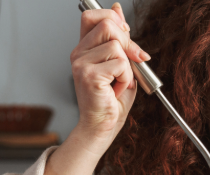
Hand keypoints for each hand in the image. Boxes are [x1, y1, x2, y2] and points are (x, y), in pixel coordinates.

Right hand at [70, 2, 149, 152]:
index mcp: (83, 48)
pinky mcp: (89, 76)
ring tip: (118, 82)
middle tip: (131, 63)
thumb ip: (119, 37)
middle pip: (107, 25)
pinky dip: (126, 78)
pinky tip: (116, 89)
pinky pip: (120, 64)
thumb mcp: (120, 63)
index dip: (113, 19)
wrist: (102, 127)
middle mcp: (78, 54)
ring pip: (116, 46)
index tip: (125, 35)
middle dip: (127, 42)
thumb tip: (117, 9)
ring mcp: (81, 64)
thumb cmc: (110, 100)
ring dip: (127, 67)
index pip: (92, 15)